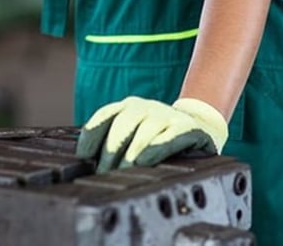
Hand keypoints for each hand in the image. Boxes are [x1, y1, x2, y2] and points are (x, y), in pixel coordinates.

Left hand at [76, 96, 228, 172]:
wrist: (198, 125)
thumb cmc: (157, 136)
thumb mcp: (134, 133)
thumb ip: (114, 141)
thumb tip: (87, 163)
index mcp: (128, 107)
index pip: (104, 116)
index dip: (91, 136)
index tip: (83, 158)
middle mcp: (145, 107)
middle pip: (121, 127)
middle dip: (110, 153)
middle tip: (104, 176)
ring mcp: (166, 115)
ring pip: (143, 134)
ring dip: (130, 156)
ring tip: (122, 175)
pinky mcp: (186, 128)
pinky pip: (168, 138)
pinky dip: (155, 149)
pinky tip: (145, 162)